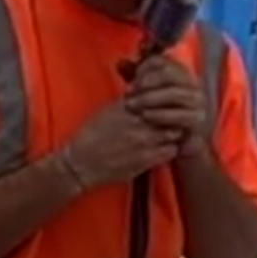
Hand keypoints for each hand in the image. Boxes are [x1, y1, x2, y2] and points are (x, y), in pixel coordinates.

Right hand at [59, 101, 181, 189]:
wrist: (82, 163)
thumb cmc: (91, 135)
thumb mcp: (107, 111)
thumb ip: (128, 103)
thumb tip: (143, 94)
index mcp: (130, 109)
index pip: (160, 99)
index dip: (166, 102)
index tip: (165, 105)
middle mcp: (140, 124)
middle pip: (171, 115)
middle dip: (173, 116)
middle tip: (171, 119)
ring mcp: (145, 143)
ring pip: (175, 134)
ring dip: (173, 133)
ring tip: (167, 135)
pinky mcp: (147, 161)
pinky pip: (170, 152)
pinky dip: (170, 149)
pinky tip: (162, 149)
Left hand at [125, 56, 207, 153]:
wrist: (174, 138)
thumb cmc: (155, 111)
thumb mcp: (142, 91)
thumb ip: (132, 76)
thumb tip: (120, 62)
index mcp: (178, 70)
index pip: (161, 61)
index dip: (144, 68)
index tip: (131, 79)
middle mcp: (191, 81)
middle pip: (169, 74)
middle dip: (146, 83)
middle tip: (128, 93)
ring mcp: (197, 100)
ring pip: (174, 93)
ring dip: (151, 99)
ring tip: (133, 105)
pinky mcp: (197, 118)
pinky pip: (180, 114)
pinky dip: (161, 115)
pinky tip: (146, 116)